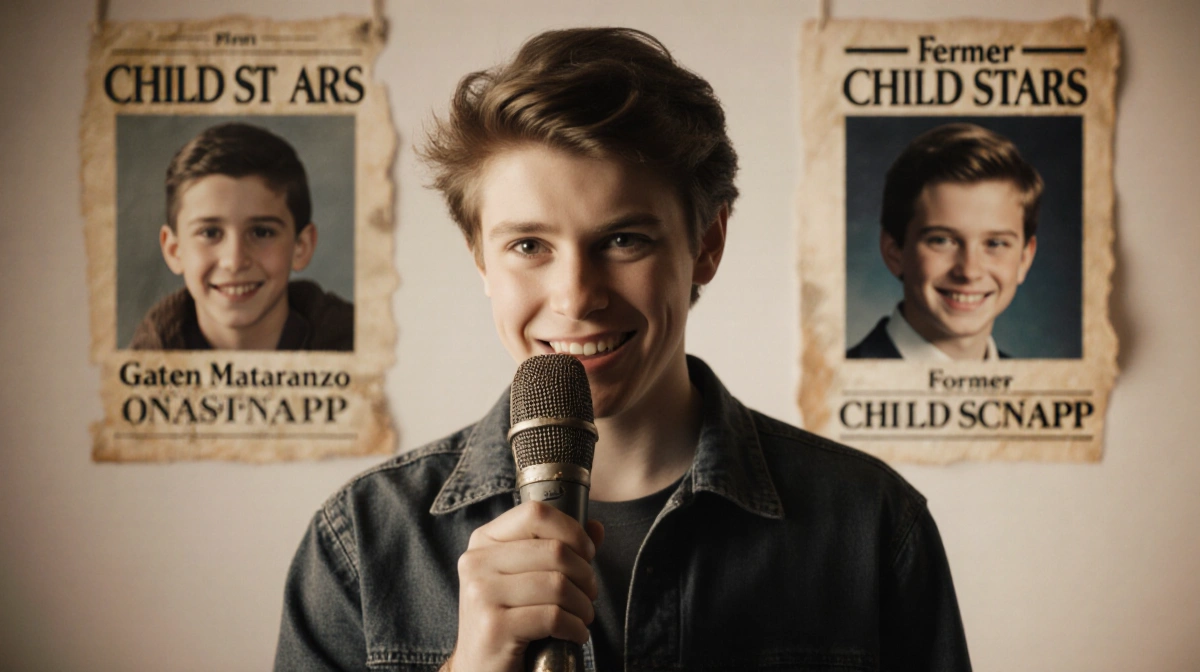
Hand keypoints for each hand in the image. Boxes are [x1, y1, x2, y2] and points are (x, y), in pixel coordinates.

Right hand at [443, 501, 603, 671]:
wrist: (478, 668)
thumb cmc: (507, 619)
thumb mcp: (525, 578)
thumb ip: (558, 548)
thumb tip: (596, 526)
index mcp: (483, 542)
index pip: (535, 513)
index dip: (572, 530)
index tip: (586, 554)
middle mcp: (477, 563)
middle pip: (555, 551)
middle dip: (585, 575)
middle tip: (588, 595)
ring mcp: (482, 594)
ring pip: (558, 585)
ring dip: (583, 605)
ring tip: (582, 616)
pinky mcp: (494, 627)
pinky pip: (554, 617)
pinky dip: (575, 628)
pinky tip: (575, 634)